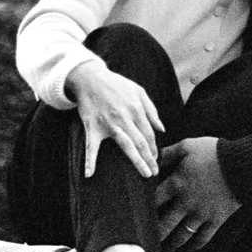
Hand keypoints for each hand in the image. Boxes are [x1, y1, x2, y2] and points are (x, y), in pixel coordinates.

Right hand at [69, 58, 163, 178]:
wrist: (90, 78)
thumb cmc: (116, 84)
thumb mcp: (138, 91)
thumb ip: (151, 110)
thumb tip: (162, 128)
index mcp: (136, 109)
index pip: (149, 134)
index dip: (154, 148)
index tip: (156, 159)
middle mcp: (125, 118)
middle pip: (141, 142)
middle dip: (150, 159)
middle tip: (154, 173)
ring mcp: (108, 124)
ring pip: (126, 145)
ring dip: (137, 161)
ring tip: (145, 173)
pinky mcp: (92, 127)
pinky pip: (91, 146)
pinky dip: (89, 160)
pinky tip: (89, 174)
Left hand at [154, 136, 237, 251]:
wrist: (242, 164)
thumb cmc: (215, 152)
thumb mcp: (188, 146)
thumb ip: (168, 153)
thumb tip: (153, 157)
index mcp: (176, 184)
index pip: (154, 201)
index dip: (144, 209)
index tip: (139, 214)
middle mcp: (186, 203)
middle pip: (164, 225)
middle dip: (154, 234)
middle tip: (147, 240)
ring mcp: (201, 214)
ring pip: (181, 236)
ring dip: (171, 245)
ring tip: (164, 250)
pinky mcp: (216, 220)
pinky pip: (203, 238)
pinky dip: (194, 246)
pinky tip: (187, 248)